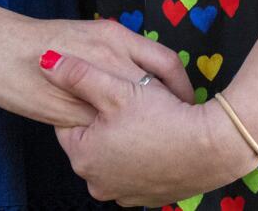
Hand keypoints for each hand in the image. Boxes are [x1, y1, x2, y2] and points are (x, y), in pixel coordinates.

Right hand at [0, 14, 193, 129]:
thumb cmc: (36, 41)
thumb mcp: (82, 37)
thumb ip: (112, 54)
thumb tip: (136, 74)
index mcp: (113, 36)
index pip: (168, 63)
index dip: (182, 86)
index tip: (187, 102)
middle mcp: (108, 57)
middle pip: (158, 90)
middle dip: (172, 112)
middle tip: (179, 126)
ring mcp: (92, 85)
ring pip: (132, 113)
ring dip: (146, 129)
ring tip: (154, 141)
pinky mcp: (70, 111)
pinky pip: (102, 130)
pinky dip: (115, 140)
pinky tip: (119, 149)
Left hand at [42, 52, 257, 206]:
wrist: (212, 148)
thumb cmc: (161, 117)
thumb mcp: (116, 89)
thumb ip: (77, 74)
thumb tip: (45, 60)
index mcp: (83, 158)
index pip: (70, 122)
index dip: (88, 101)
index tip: (108, 90)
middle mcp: (98, 184)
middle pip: (93, 140)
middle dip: (106, 121)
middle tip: (132, 101)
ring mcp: (125, 196)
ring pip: (115, 156)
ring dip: (125, 138)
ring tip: (148, 118)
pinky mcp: (150, 198)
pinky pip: (137, 171)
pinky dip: (144, 156)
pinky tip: (159, 137)